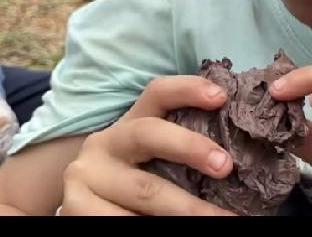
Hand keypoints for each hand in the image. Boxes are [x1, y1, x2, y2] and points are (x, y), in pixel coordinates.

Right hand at [58, 76, 237, 215]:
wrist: (86, 209)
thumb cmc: (135, 181)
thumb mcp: (154, 160)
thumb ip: (180, 153)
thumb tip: (234, 160)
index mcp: (130, 124)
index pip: (157, 94)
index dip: (187, 89)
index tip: (220, 97)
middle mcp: (106, 142)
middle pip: (149, 134)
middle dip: (190, 148)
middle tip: (226, 166)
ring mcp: (87, 175)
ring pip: (145, 189)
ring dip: (189, 208)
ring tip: (223, 219)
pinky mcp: (77, 206)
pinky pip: (124, 218)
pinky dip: (155, 225)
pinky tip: (183, 231)